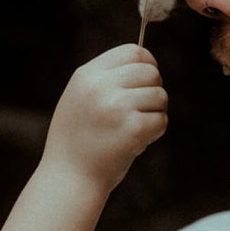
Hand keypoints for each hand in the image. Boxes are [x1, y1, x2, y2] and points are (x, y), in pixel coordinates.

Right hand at [44, 43, 167, 192]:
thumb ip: (105, 79)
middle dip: (153, 90)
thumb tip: (145, 63)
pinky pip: (161, 120)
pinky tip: (137, 142)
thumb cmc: (76, 142)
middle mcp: (100, 87)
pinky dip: (155, 132)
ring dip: (155, 113)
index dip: (147, 63)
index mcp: (86, 75)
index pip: (132, 51)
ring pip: (160, 96)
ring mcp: (117, 107)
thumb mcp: (78, 99)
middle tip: (143, 110)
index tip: (147, 80)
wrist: (68, 179)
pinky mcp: (132, 129)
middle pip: (151, 72)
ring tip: (135, 129)